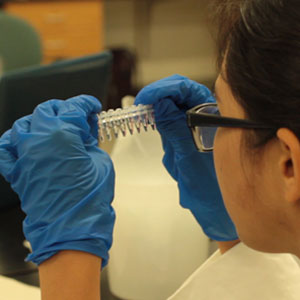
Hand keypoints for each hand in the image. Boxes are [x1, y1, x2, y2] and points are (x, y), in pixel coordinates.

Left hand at [0, 95, 114, 265]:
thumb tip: (85, 131)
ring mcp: (24, 155)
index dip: (86, 103)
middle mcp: (38, 140)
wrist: (72, 227)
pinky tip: (24, 142)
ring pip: (24, 124)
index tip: (91, 105)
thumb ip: (89, 141)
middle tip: (77, 117)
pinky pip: (6, 149)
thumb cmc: (89, 198)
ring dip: (40, 120)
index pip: (74, 107)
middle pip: (46, 110)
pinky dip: (13, 142)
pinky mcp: (17, 171)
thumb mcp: (100, 161)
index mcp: (62, 134)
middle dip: (64, 108)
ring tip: (54, 127)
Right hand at [135, 75, 237, 240]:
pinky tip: (177, 160)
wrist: (215, 210)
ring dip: (163, 128)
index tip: (145, 99)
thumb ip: (175, 130)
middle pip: (176, 95)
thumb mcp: (189, 159)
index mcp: (214, 116)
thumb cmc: (210, 189)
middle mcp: (206, 117)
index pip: (186, 88)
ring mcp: (196, 126)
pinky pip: (170, 129)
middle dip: (158, 106)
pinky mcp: (188, 136)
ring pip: (170, 112)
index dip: (163, 89)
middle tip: (142, 116)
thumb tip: (160, 103)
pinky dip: (165, 141)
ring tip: (173, 153)